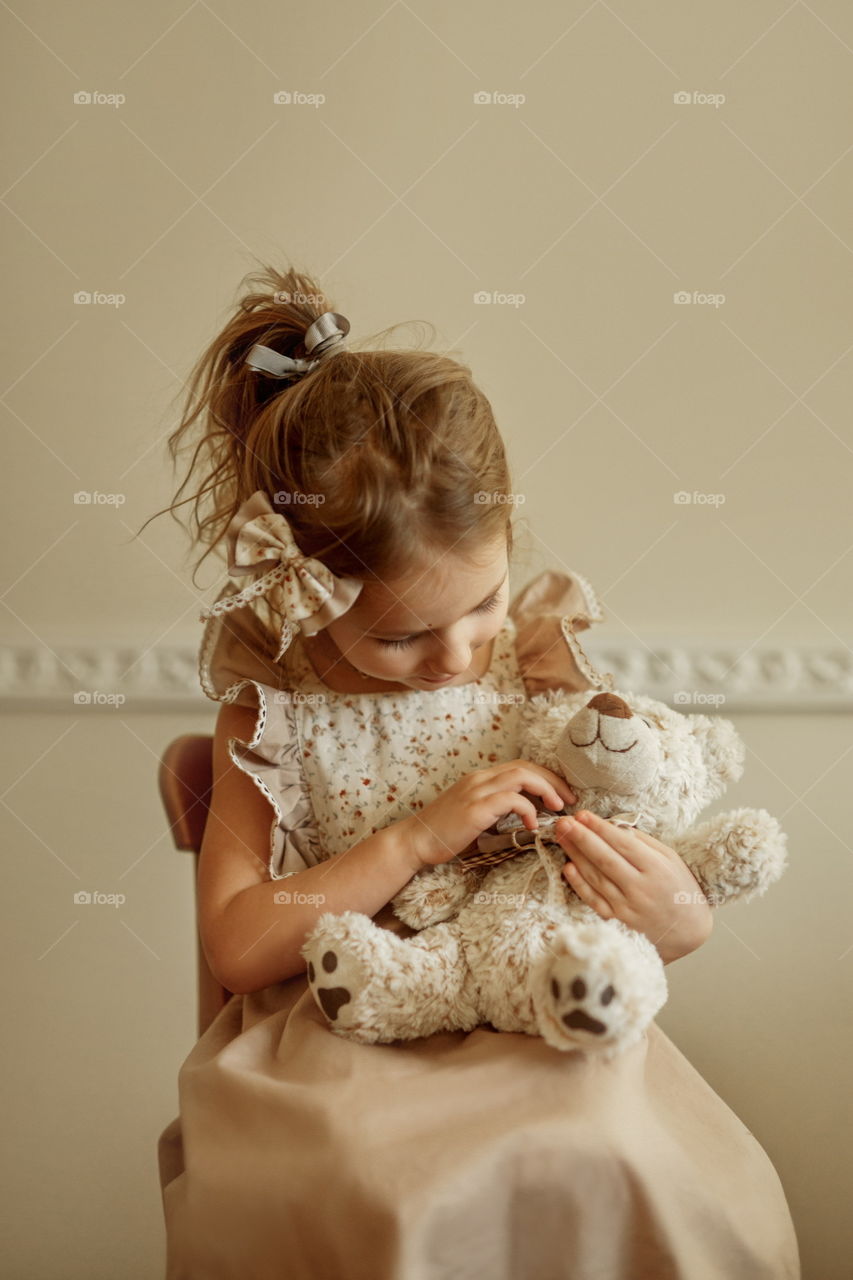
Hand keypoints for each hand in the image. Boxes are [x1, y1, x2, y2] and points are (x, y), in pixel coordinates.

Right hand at [404, 761, 576, 868]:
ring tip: (557, 808)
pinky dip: (528, 810)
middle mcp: (480, 778)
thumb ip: (498, 809)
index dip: (546, 776)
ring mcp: (477, 791)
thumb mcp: (475, 814)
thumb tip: (528, 813)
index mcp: (481, 778)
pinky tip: (532, 826)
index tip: (562, 794)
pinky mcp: (476, 808)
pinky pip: (511, 799)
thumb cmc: (445, 833)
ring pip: (522, 776)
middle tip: (570, 799)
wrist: (415, 841)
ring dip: (545, 789)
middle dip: (553, 781)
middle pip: (526, 766)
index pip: (521, 766)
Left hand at [553, 811, 712, 963]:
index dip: (600, 828)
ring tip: (562, 837)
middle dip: (581, 838)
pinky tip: (568, 867)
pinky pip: (594, 900)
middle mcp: (641, 888)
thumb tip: (614, 827)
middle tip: (563, 822)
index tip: (582, 814)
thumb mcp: (671, 859)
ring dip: (575, 855)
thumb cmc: (680, 889)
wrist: (689, 930)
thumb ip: (643, 842)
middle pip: (604, 859)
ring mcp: (627, 907)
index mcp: (656, 868)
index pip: (622, 843)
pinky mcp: (618, 921)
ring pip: (596, 877)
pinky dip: (579, 884)